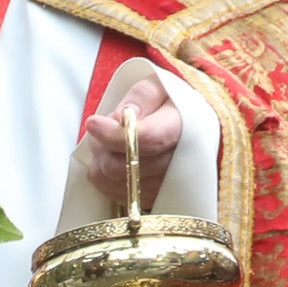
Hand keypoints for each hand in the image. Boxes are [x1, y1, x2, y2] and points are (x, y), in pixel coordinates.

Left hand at [76, 94, 180, 212]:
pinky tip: (117, 158)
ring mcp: (168, 187)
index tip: (94, 123)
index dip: (115, 135)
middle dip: (103, 145)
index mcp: (185, 128)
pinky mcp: (156, 200)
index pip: (148, 139)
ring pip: (116, 181)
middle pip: (125, 165)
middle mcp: (181, 164)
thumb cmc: (174, 104)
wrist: (193, 127)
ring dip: (104, 160)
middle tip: (103, 127)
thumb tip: (122, 118)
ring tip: (113, 142)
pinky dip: (108, 176)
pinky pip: (116, 194)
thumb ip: (142, 96)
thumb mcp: (162, 86)